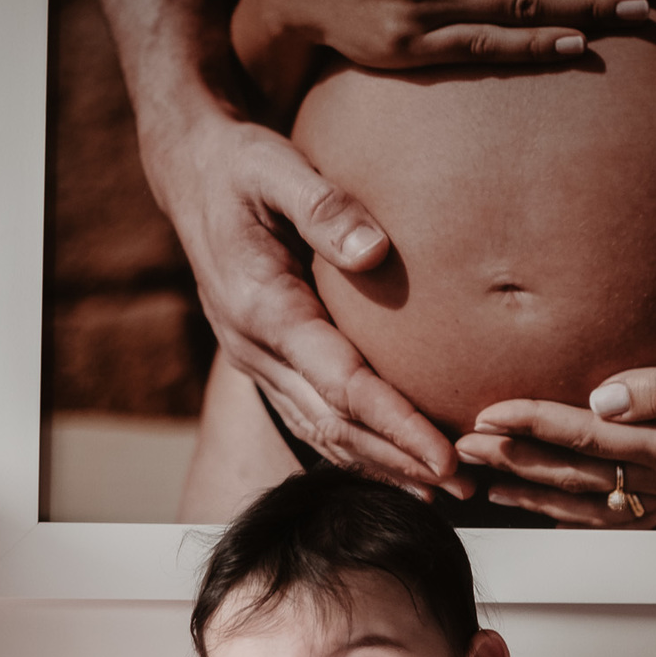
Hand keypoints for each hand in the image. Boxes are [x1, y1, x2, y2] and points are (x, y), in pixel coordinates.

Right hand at [143, 104, 467, 498]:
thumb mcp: (276, 167)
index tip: (445, 455)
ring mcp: (257, 360)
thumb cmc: (239, 164)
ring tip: (444, 491)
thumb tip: (374, 251)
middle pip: (335, 425)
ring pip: (322, 432)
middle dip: (400, 461)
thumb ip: (324, 206)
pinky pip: (313, 417)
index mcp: (262, 308)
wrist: (188, 171)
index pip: (341, 384)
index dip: (395, 424)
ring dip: (383, 466)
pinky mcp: (266, 360)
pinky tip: (398, 465)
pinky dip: (358, 448)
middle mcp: (255, 348)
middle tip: (467, 488)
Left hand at [454, 333, 655, 525]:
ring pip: (583, 501)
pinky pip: (606, 512)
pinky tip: (531, 499)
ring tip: (480, 477)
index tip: (488, 411)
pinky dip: (562, 508)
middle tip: (462, 445)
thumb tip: (603, 396)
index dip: (533, 422)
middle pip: (575, 473)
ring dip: (529, 488)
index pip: (589, 436)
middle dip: (514, 458)